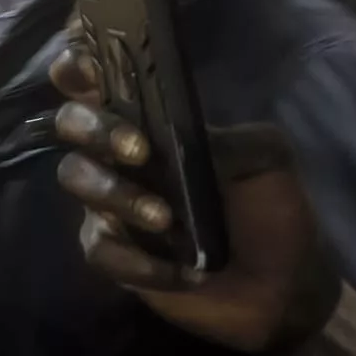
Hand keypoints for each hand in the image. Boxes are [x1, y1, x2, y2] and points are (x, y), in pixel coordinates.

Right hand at [50, 49, 339, 353]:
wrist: (284, 290)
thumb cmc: (272, 212)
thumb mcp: (266, 160)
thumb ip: (226, 139)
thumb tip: (184, 141)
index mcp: (152, 119)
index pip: (98, 79)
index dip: (77, 65)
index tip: (83, 70)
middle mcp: (119, 154)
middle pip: (71, 123)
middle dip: (95, 129)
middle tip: (138, 151)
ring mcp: (110, 202)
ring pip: (76, 179)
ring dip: (116, 194)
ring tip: (165, 219)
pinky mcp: (112, 252)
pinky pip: (98, 247)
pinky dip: (137, 259)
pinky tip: (179, 271)